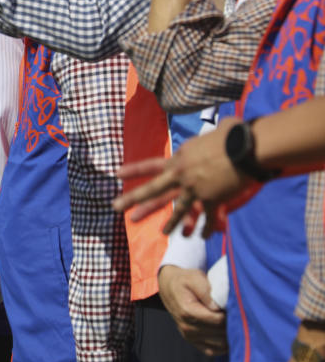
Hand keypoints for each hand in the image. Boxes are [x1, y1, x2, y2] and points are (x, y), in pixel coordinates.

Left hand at [113, 117, 249, 234]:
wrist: (246, 148)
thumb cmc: (233, 134)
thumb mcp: (215, 131)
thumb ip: (213, 135)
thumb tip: (225, 124)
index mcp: (179, 159)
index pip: (151, 165)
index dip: (133, 170)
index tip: (117, 174)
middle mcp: (181, 175)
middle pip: (153, 190)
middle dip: (133, 200)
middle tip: (116, 207)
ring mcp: (194, 189)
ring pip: (178, 210)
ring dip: (170, 223)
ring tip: (162, 233)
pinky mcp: (212, 200)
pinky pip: (207, 218)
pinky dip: (206, 228)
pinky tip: (202, 236)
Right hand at [158, 266, 227, 354]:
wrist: (169, 287)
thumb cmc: (184, 281)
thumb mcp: (194, 278)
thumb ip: (206, 291)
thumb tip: (218, 307)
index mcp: (187, 312)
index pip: (218, 320)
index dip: (229, 313)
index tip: (233, 304)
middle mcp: (187, 327)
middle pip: (220, 333)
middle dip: (231, 323)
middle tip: (235, 312)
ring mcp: (189, 336)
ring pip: (220, 344)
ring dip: (228, 334)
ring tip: (230, 320)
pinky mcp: (193, 341)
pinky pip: (213, 350)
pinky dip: (222, 344)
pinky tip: (224, 331)